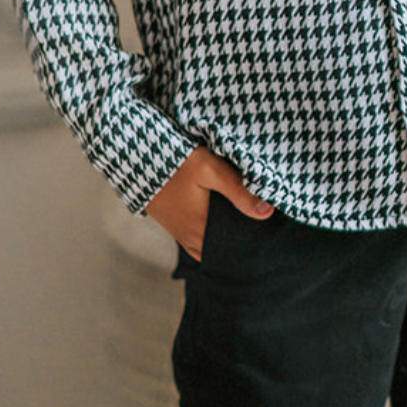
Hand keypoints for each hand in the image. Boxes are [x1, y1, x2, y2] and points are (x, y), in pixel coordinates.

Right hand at [144, 147, 273, 259]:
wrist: (133, 156)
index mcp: (202, 233)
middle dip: (245, 238)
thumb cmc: (172, 162)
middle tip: (266, 226)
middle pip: (227, 248)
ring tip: (247, 218)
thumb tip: (268, 212)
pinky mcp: (177, 226)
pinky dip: (216, 229)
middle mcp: (192, 241)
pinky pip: (203, 236)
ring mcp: (182, 235)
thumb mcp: (208, 169)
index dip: (256, 243)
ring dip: (229, 233)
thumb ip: (238, 190)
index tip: (272, 234)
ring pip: (215, 243)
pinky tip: (226, 213)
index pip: (237, 250)